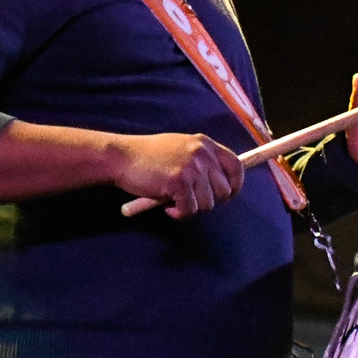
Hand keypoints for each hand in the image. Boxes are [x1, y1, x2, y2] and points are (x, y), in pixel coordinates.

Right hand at [112, 131, 242, 218]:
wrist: (121, 157)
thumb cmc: (146, 157)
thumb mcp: (180, 149)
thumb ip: (200, 161)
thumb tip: (220, 185)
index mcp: (204, 143)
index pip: (236, 166)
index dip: (235, 185)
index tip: (226, 196)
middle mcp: (202, 153)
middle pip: (224, 190)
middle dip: (209, 201)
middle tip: (190, 200)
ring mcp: (191, 167)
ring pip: (208, 203)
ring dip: (191, 208)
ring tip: (173, 200)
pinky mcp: (179, 182)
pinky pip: (190, 210)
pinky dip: (179, 214)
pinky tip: (167, 207)